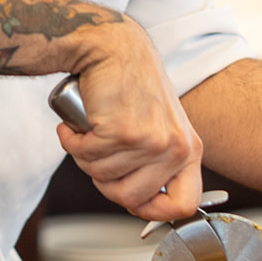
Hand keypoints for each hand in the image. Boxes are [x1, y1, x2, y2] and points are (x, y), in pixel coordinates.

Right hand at [55, 26, 203, 222]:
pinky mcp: (121, 131)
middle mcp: (175, 148)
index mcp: (189, 150)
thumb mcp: (160, 128)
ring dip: (85, 156)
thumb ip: (158, 165)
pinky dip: (72, 142)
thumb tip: (143, 204)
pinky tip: (76, 125)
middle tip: (98, 155)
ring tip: (90, 130)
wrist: (113, 47)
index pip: (183, 205)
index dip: (154, 212)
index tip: (133, 202)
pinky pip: (85, 157)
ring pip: (102, 177)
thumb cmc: (132, 85)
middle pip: (130, 199)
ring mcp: (149, 141)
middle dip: (104, 182)